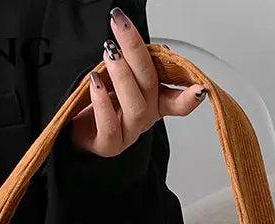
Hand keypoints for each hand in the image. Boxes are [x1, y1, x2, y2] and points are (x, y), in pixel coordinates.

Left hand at [69, 6, 206, 156]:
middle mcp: (144, 118)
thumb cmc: (100, 101)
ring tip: (109, 52)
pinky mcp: (108, 145)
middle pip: (149, 85)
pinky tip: (95, 82)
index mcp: (153, 101)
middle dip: (136, 52)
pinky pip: (109, 127)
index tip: (199, 89)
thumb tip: (141, 44)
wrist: (75, 130)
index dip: (189, 97)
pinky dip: (102, 103)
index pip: (177, 100)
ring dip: (122, 76)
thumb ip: (134, 63)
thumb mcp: (119, 77)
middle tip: (121, 26)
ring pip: (135, 107)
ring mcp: (128, 133)